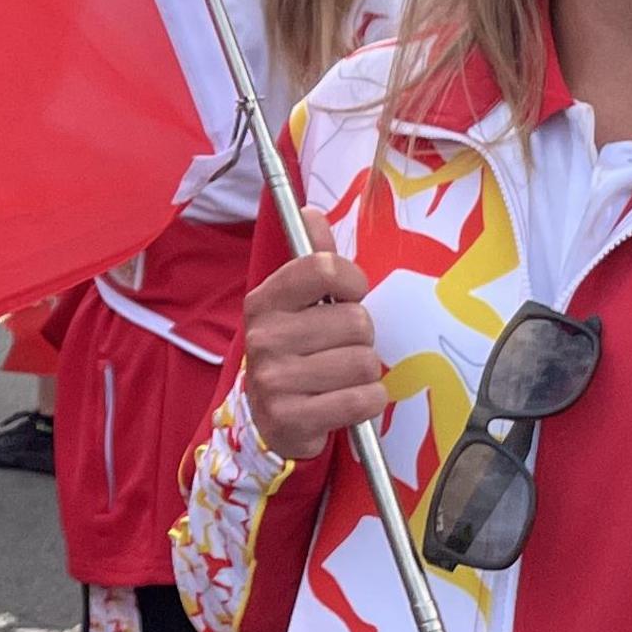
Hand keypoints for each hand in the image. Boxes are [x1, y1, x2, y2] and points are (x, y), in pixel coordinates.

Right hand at [242, 249, 388, 459]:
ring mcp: (274, 380)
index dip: (352, 281)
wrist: (268, 419)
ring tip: (340, 377)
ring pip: (364, 362)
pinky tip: (346, 401)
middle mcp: (264, 337)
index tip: (349, 296)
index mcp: (265, 301)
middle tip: (339, 348)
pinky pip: (362, 400)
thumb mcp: (297, 304)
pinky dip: (367, 401)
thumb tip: (311, 212)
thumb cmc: (295, 352)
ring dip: (364, 373)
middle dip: (361, 338)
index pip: (323, 268)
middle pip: (356, 321)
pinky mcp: (292, 419)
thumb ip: (312, 259)